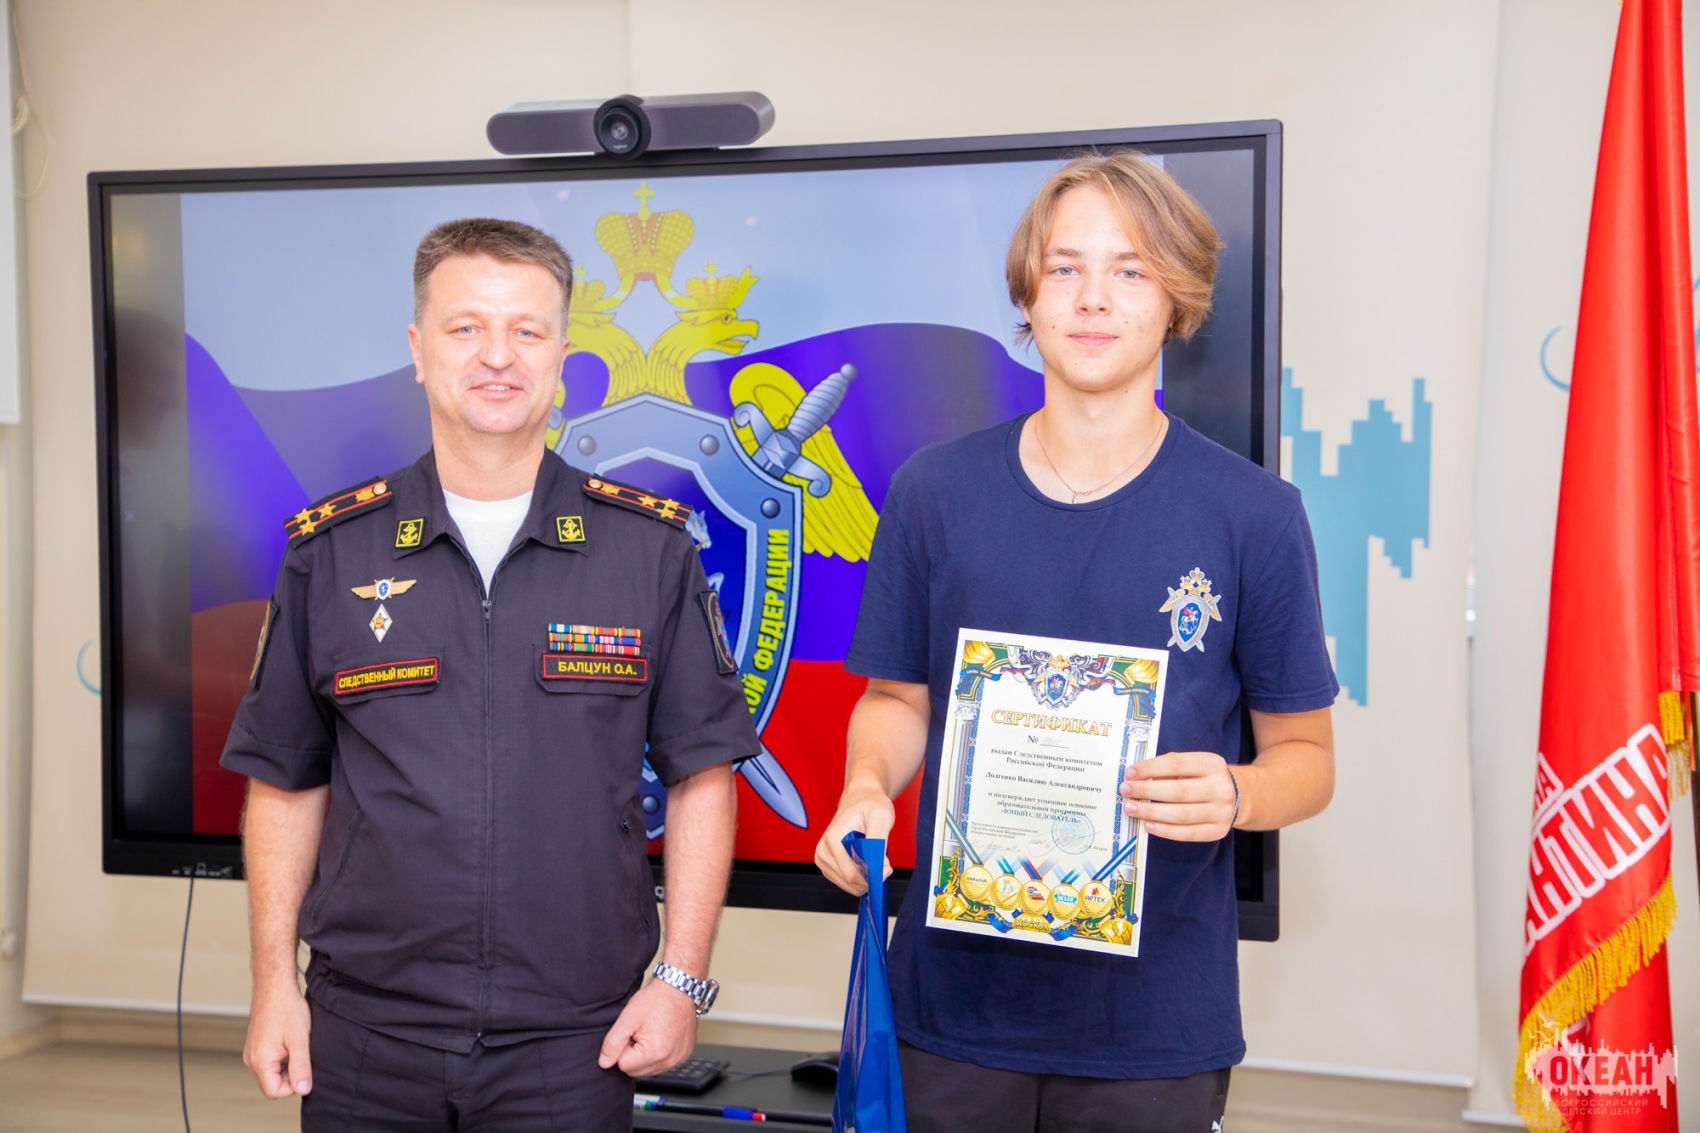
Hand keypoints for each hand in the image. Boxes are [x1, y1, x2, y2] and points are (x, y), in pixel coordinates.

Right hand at [243, 983, 312, 1098]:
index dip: (294, 1085)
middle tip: (302, 1053)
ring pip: (272, 1072)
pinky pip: (269, 1060)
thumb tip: (304, 1089)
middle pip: (272, 1084)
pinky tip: (290, 1040)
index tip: (305, 1066)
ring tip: (296, 1044)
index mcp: (260, 1062)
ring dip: (287, 1064)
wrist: (275, 985)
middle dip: (291, 1075)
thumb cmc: (286, 1008)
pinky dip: (282, 1056)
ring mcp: (252, 1051)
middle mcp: (251, 1059)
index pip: (275, 1092)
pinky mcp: (256, 1044)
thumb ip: (301, 1067)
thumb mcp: (300, 1040)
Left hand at [597, 978, 697, 1077]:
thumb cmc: (656, 999)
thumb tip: (604, 1063)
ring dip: (645, 1055)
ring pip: (649, 1069)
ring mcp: (678, 1059)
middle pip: (636, 1071)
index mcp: (654, 1053)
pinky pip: (662, 1064)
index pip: (623, 1065)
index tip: (632, 1032)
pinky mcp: (683, 1056)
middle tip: (640, 1032)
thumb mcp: (627, 1018)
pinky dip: (658, 1053)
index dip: (623, 1047)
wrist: (679, 988)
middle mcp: (669, 1060)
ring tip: (651, 1032)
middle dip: (633, 1054)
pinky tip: (661, 1036)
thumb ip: (612, 1043)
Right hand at [813, 780, 895, 895]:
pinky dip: (860, 878)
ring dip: (866, 877)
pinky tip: (865, 861)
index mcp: (833, 838)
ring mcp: (822, 859)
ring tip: (872, 856)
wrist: (860, 800)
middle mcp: (823, 850)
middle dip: (871, 877)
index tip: (889, 867)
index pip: (852, 873)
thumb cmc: (871, 806)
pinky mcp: (826, 866)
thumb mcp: (881, 817)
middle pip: (850, 881)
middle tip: (883, 861)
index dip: (874, 875)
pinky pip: (846, 884)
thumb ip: (879, 842)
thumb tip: (881, 869)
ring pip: (849, 885)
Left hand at [1120, 751, 1236, 841]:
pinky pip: (1188, 833)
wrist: (1240, 795)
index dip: (1150, 768)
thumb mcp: (1194, 764)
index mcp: (1212, 764)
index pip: (1177, 764)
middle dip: (1147, 791)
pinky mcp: (1217, 830)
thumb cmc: (1205, 777)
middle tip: (1125, 791)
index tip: (1130, 773)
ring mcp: (1221, 811)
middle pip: (1178, 791)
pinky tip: (1149, 826)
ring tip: (1131, 809)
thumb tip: (1136, 776)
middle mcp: (1220, 788)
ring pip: (1182, 814)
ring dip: (1152, 812)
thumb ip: (1170, 767)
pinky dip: (1165, 831)